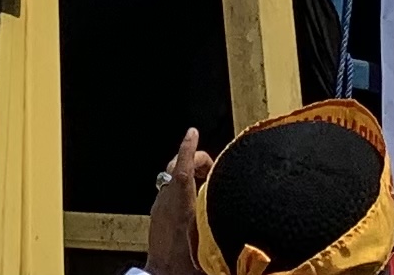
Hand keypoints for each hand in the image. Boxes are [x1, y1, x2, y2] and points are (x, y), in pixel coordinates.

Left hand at [142, 127, 213, 274]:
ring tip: (208, 184)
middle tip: (214, 170)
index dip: (189, 148)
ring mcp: (158, 207)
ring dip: (188, 174)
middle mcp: (166, 202)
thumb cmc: (187, 264)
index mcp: (180, 205)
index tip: (193, 132)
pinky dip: (182, 186)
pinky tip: (195, 200)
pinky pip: (168, 190)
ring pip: (171, 178)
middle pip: (176, 167)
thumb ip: (220, 220)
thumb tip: (237, 213)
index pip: (183, 168)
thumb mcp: (210, 242)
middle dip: (194, 160)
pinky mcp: (156, 215)